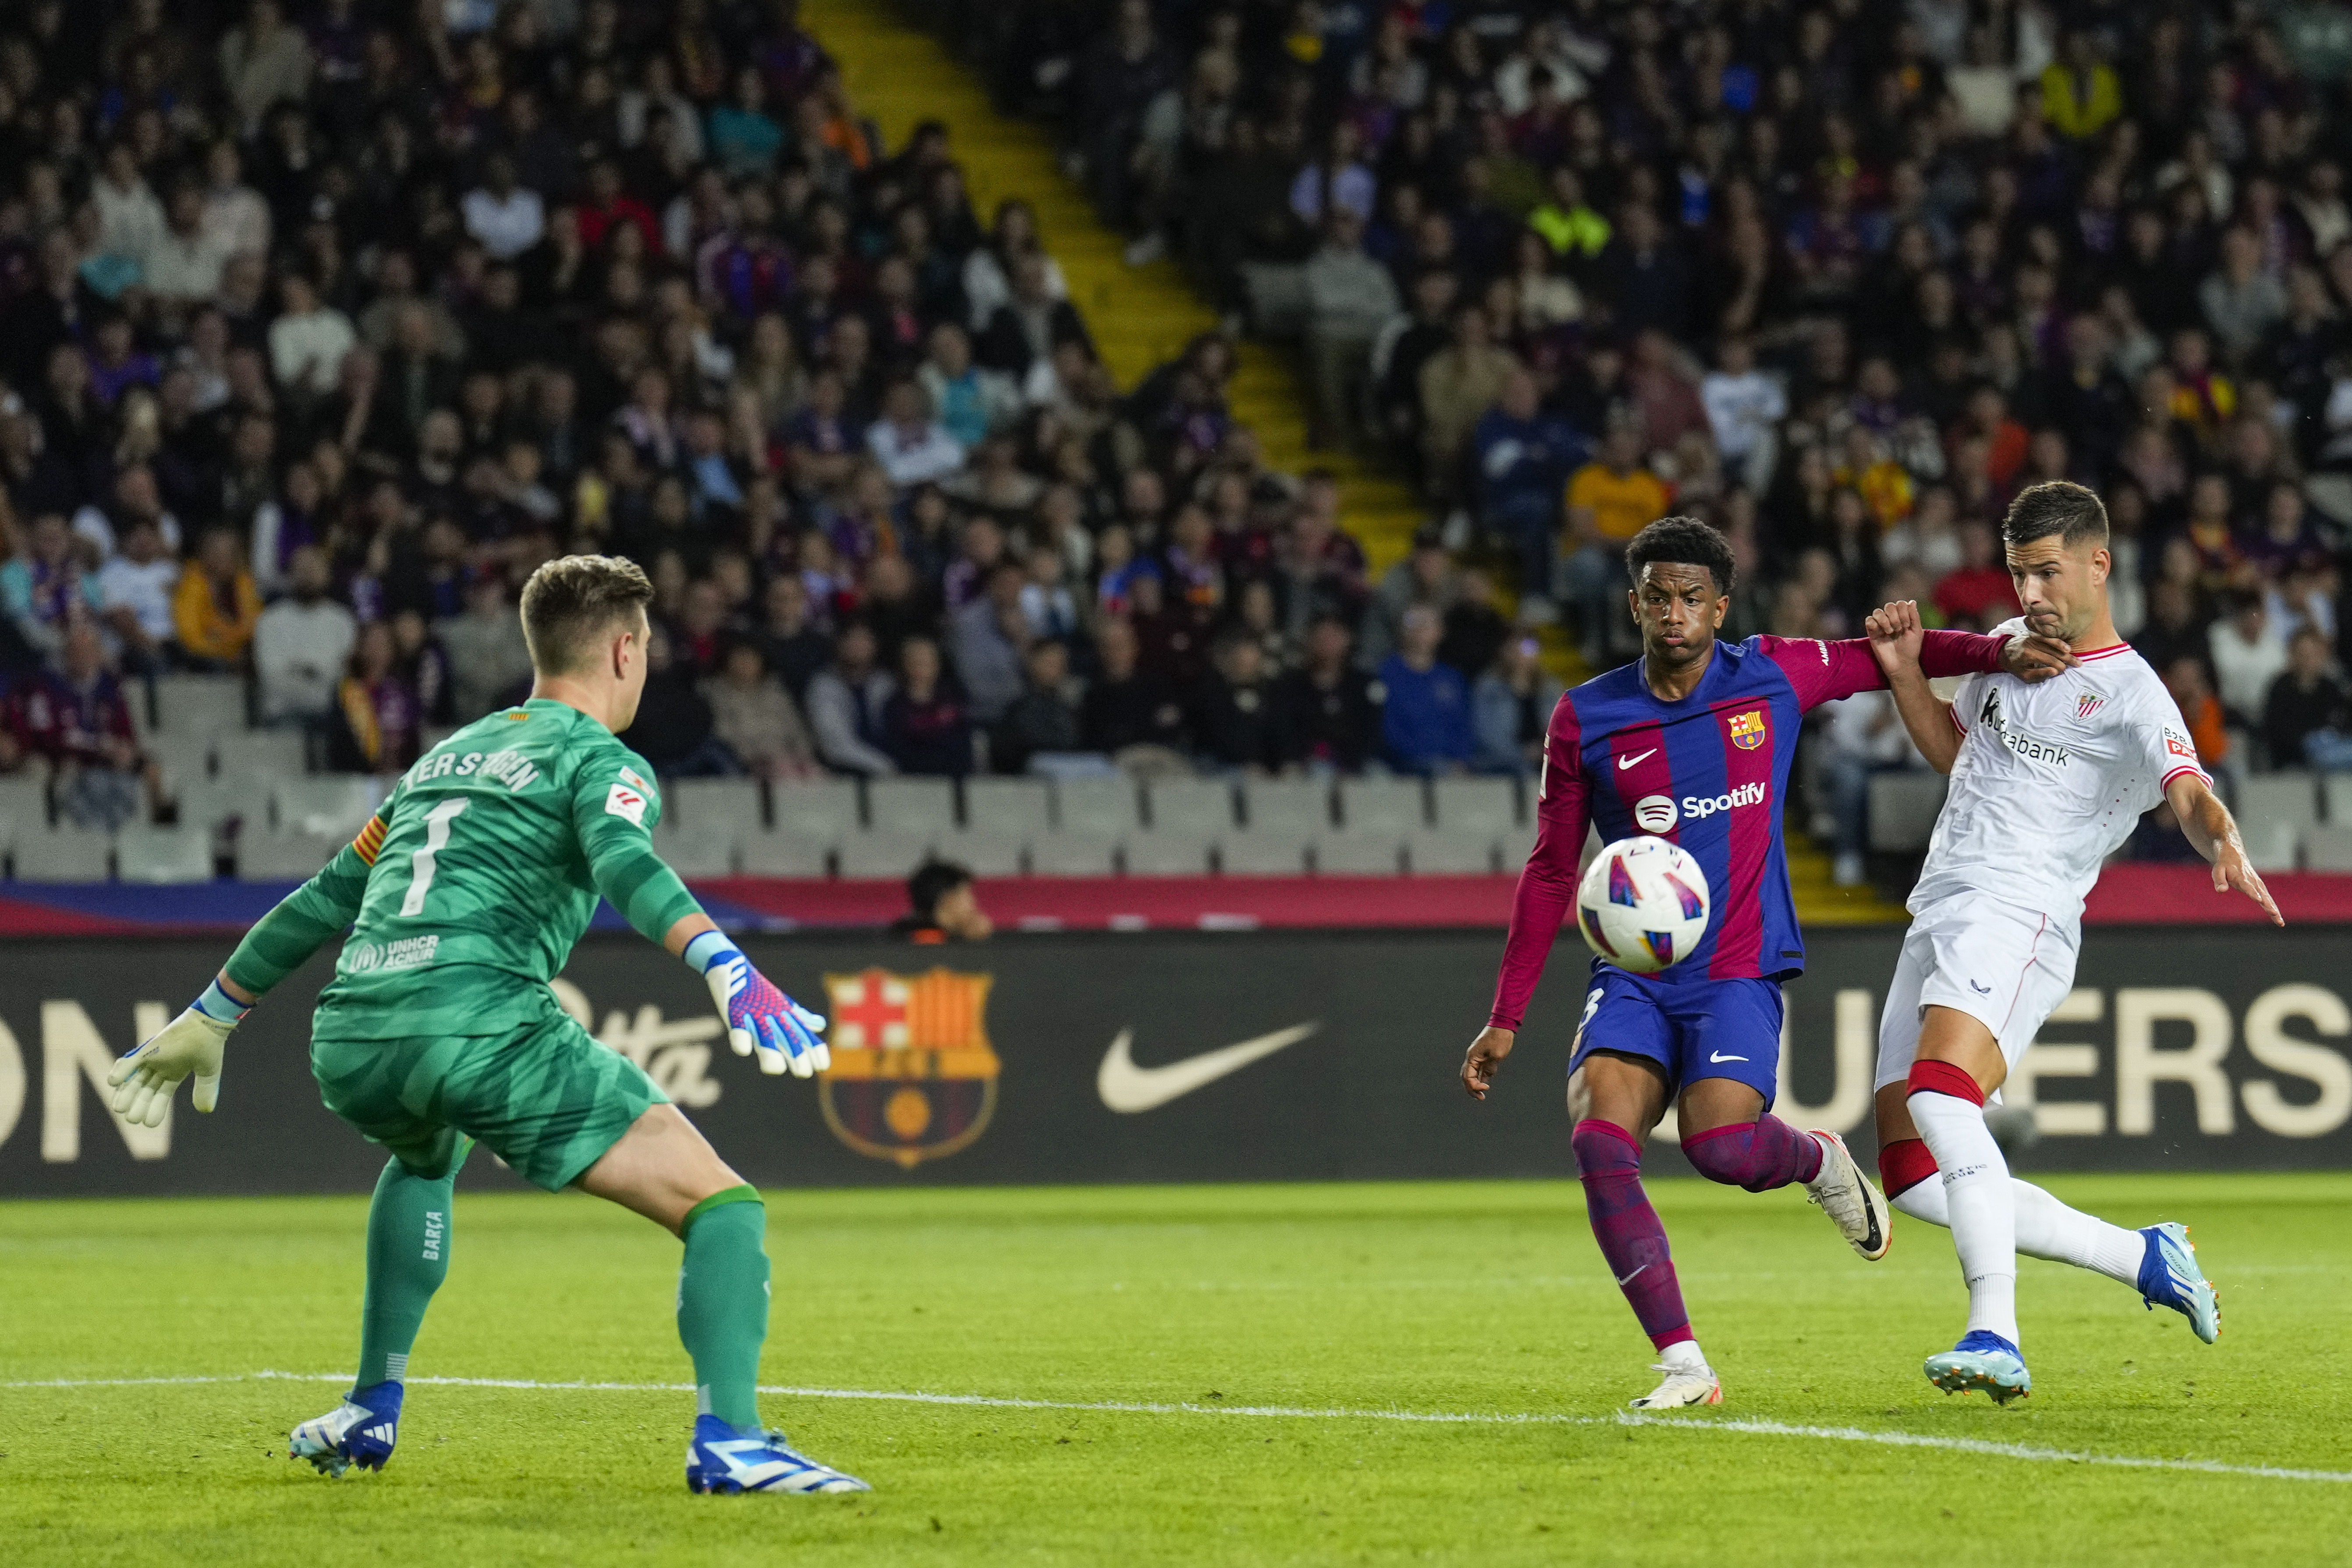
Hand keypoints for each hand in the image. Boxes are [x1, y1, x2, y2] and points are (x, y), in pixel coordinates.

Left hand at [105, 1004, 233, 1125]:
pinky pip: (130, 1061)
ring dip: (125, 1093)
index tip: (149, 1124)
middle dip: (138, 1104)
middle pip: (144, 1089)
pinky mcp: (147, 1048)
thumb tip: (205, 1111)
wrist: (208, 1024)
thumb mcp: (208, 1072)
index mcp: (174, 1073)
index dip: (155, 1109)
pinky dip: (120, 1071)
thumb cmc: (210, 1045)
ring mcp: (152, 1058)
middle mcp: (161, 1067)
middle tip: (131, 1119)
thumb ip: (205, 1090)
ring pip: (134, 1079)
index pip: (161, 1095)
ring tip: (119, 1109)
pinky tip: (114, 1083)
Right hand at [697, 938, 829, 1076]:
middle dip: (798, 1058)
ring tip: (776, 1068)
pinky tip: (744, 1050)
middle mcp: (774, 1017)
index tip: (821, 1067)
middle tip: (803, 1072)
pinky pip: (739, 1028)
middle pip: (790, 1040)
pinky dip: (741, 1040)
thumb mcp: (783, 1004)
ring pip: (766, 1037)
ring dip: (771, 1054)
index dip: (815, 1051)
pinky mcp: (735, 1012)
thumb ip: (801, 1017)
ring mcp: (755, 1015)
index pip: (806, 1036)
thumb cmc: (759, 990)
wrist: (732, 965)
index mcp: (786, 1017)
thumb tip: (821, 1025)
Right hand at [1462, 1026, 1514, 1099]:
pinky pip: (1480, 1071)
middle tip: (1480, 1098)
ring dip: (1475, 1085)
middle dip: (1471, 1089)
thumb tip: (1488, 1075)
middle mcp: (1472, 1058)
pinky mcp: (1484, 1057)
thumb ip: (1491, 1067)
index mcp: (1472, 1057)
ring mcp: (1478, 1058)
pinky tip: (1485, 1086)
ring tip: (1481, 1096)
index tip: (1486, 1088)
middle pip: (1467, 1077)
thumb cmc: (1500, 1038)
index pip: (1468, 1076)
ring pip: (1472, 1075)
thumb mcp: (1497, 1054)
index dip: (1474, 1086)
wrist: (1503, 1024)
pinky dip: (1481, 1079)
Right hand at [1864, 599, 1924, 675]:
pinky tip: (1882, 632)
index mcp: (1902, 617)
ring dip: (1885, 620)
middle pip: (1889, 605)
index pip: (1900, 604)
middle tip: (1899, 629)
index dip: (1904, 612)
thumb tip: (1912, 601)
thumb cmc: (1911, 649)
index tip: (1907, 625)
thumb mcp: (1917, 632)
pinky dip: (1874, 624)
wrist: (1901, 664)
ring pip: (1878, 611)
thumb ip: (1914, 616)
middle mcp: (1891, 619)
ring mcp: (1881, 626)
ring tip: (1890, 632)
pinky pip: (1868, 620)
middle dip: (1895, 616)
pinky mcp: (1872, 633)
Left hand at [1999, 632, 2077, 683]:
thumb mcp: (2023, 675)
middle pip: (2053, 652)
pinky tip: (2067, 647)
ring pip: (2053, 644)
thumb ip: (2039, 674)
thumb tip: (2055, 672)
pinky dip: (2058, 642)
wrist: (2002, 651)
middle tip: (2079, 664)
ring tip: (2076, 658)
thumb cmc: (2014, 666)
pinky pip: (2048, 637)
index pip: (2048, 660)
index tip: (2065, 671)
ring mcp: (2033, 638)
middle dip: (2067, 659)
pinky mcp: (2034, 634)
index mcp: (2028, 654)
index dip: (2058, 666)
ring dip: (2066, 651)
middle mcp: (2031, 644)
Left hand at [2213, 833, 2284, 926]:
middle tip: (2274, 914)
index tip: (2259, 900)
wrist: (2234, 854)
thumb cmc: (2224, 864)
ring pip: (2267, 898)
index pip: (2248, 887)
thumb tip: (2221, 891)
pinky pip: (2267, 898)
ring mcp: (2258, 884)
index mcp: (2242, 878)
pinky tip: (2277, 918)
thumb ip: (2219, 880)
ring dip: (2274, 909)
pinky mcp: (2260, 887)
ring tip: (2280, 922)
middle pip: (2262, 895)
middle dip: (2268, 905)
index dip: (2253, 893)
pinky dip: (2272, 907)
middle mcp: (2253, 881)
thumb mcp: (2217, 870)